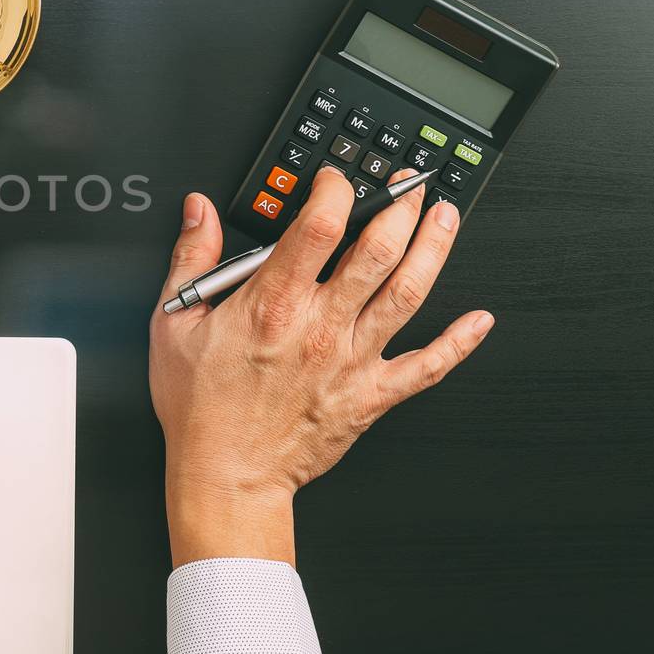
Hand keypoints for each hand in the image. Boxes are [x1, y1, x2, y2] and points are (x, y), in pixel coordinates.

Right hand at [149, 166, 494, 565]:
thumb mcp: (175, 324)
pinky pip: (427, 366)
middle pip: (377, 250)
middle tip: (410, 185)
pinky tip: (479, 320)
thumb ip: (191, 260)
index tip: (336, 179)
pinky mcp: (371, 395)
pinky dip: (458, 342)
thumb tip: (199, 212)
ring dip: (434, 249)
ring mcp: (352, 360)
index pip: (318, 225)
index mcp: (272, 304)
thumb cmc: (202, 408)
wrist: (227, 474)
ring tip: (446, 218)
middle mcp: (321, 327)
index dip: (335, 189)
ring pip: (408, 293)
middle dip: (400, 207)